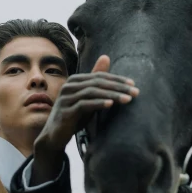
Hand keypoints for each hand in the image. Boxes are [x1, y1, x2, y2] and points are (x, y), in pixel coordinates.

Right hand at [30, 55, 137, 183]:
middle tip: (136, 92)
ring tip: (127, 99)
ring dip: (112, 95)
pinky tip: (111, 105)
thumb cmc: (74, 115)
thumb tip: (106, 57)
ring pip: (92, 92)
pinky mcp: (65, 111)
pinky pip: (84, 105)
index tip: (133, 84)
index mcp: (75, 80)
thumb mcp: (87, 97)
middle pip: (97, 83)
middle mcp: (69, 86)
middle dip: (118, 87)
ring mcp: (65, 98)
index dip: (117, 79)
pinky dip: (98, 103)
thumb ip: (96, 80)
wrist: (55, 135)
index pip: (99, 76)